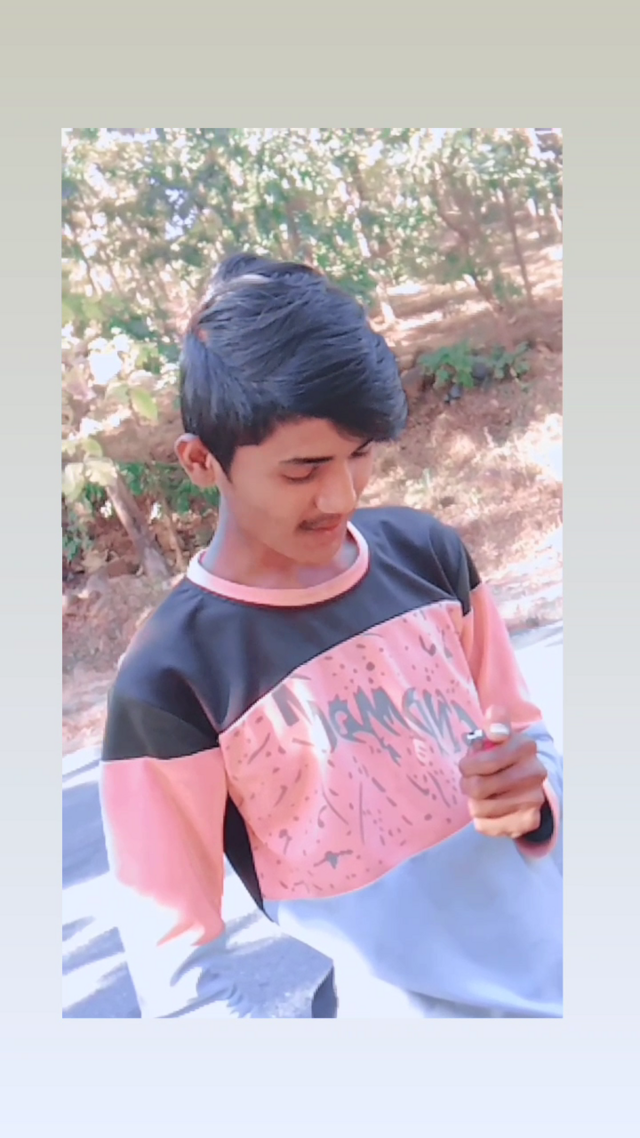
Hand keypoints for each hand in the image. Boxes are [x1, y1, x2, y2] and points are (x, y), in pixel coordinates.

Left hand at [459, 706, 546, 839]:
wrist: (528, 786)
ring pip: (478, 809)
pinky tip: (490, 811)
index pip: (482, 762)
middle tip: (472, 782)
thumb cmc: (503, 757)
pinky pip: (486, 827)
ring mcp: (534, 799)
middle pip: (477, 788)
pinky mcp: (528, 822)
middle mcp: (535, 773)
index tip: (468, 765)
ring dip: (473, 803)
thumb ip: (495, 721)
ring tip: (482, 796)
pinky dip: (481, 820)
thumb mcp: (498, 734)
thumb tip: (496, 731)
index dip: (467, 766)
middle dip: (467, 784)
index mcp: (525, 746)